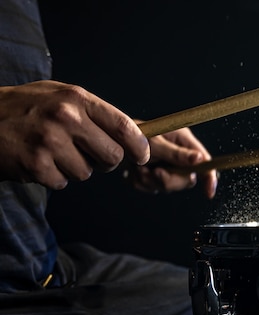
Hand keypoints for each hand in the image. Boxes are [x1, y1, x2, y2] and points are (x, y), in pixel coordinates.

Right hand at [0, 80, 149, 188]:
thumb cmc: (25, 108)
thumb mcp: (60, 97)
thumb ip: (93, 113)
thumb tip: (134, 135)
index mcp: (76, 99)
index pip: (124, 126)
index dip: (139, 146)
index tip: (142, 156)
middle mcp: (66, 117)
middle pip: (112, 156)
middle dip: (106, 162)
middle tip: (89, 155)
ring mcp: (49, 141)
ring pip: (87, 172)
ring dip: (73, 168)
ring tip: (52, 152)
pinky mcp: (35, 164)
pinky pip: (62, 182)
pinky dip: (52, 177)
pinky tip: (38, 160)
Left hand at [124, 127, 217, 198]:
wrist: (110, 140)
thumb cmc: (132, 134)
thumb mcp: (155, 143)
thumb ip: (177, 154)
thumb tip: (200, 159)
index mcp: (184, 142)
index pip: (204, 162)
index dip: (209, 178)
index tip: (208, 193)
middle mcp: (178, 154)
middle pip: (186, 179)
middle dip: (169, 180)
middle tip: (155, 172)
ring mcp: (166, 166)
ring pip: (168, 186)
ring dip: (151, 181)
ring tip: (139, 168)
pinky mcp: (153, 174)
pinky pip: (152, 188)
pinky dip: (142, 183)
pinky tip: (134, 172)